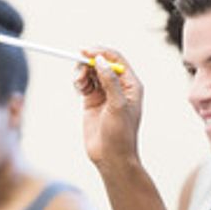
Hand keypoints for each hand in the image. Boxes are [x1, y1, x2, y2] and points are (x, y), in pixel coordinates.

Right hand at [75, 49, 142, 172]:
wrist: (111, 157)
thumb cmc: (120, 135)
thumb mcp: (117, 106)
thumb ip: (110, 82)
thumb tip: (101, 61)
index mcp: (131, 85)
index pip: (116, 59)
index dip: (101, 52)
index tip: (85, 52)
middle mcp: (119, 86)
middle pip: (101, 63)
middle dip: (88, 63)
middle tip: (79, 73)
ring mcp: (105, 93)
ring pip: (90, 72)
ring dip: (81, 73)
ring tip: (79, 84)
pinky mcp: (93, 101)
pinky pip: (84, 83)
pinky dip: (79, 82)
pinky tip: (79, 89)